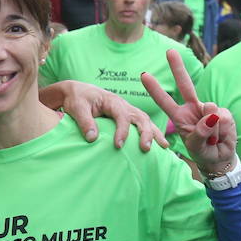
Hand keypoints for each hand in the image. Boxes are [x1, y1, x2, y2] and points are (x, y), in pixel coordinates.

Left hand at [46, 80, 167, 150]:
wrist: (77, 92)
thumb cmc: (77, 99)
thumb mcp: (77, 108)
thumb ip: (84, 122)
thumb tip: (93, 139)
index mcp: (112, 101)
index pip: (122, 115)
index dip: (122, 131)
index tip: (118, 146)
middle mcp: (124, 105)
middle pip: (140, 117)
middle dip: (145, 132)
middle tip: (146, 148)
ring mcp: (128, 111)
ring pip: (146, 120)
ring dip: (154, 133)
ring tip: (163, 147)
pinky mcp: (128, 117)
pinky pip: (143, 124)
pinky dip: (153, 133)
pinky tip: (160, 145)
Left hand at [142, 49, 235, 173]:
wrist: (220, 158)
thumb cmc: (202, 152)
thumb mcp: (195, 147)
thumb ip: (200, 134)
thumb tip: (211, 116)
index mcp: (179, 116)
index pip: (164, 101)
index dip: (155, 89)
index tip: (143, 75)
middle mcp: (192, 108)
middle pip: (185, 85)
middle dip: (177, 67)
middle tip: (169, 51)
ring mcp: (208, 109)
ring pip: (210, 109)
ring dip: (212, 130)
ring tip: (212, 140)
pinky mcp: (223, 113)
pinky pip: (223, 117)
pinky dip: (223, 130)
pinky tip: (221, 136)